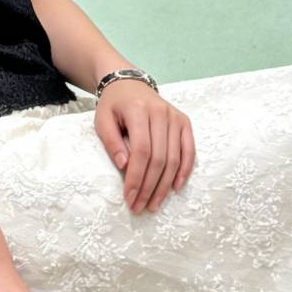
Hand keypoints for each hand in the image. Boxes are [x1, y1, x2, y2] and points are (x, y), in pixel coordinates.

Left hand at [93, 80, 194, 213]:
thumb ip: (111, 142)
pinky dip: (184, 171)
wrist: (129, 84)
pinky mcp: (184, 122)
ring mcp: (175, 117)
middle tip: (139, 207)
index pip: (141, 151)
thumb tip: (124, 166)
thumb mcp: (102, 120)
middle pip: (159, 158)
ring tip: (154, 204)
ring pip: (174, 158)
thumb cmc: (113, 106)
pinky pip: (189, 150)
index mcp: (139, 110)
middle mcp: (161, 112)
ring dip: (165, 185)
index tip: (128, 198)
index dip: (136, 177)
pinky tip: (175, 188)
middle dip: (149, 187)